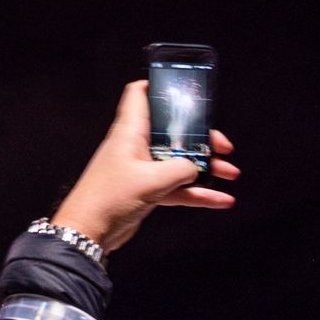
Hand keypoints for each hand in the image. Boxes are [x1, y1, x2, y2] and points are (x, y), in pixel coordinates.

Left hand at [52, 80, 238, 253]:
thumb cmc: (109, 198)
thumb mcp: (151, 180)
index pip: (139, 95)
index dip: (158, 88)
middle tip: (222, 147)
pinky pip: (176, 187)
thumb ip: (180, 169)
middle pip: (172, 132)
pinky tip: (220, 200)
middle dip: (200, 138)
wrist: (88, 231)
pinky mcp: (146, 191)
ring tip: (230, 173)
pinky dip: (197, 193)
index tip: (184, 92)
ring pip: (178, 162)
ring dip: (204, 167)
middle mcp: (136, 146)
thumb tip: (195, 168)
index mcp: (130, 132)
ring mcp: (141, 169)